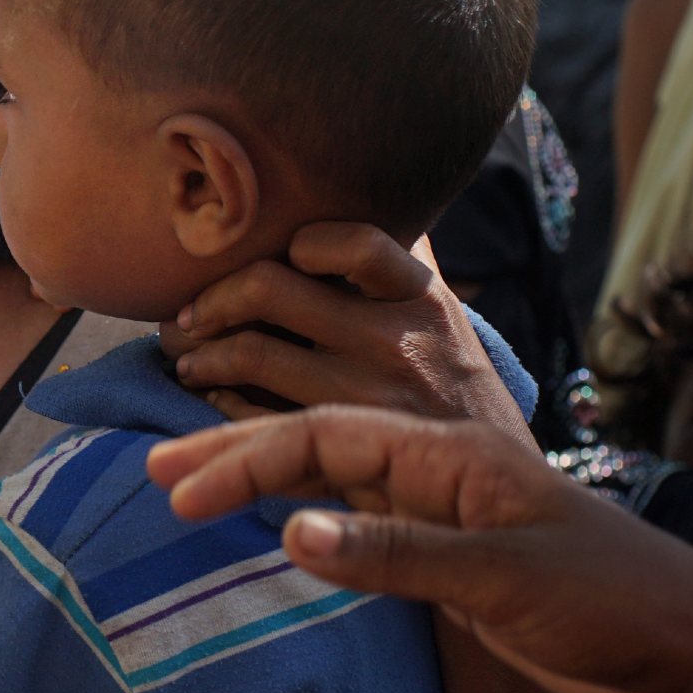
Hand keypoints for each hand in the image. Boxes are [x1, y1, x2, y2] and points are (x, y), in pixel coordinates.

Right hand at [150, 405, 692, 692]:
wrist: (686, 649)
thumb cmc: (610, 603)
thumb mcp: (501, 579)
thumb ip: (396, 553)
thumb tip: (290, 531)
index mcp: (445, 455)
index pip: (321, 437)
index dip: (244, 461)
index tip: (179, 495)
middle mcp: (434, 469)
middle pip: (314, 441)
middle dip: (231, 451)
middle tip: (153, 470)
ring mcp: (439, 508)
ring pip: (330, 474)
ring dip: (258, 474)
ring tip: (189, 482)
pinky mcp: (446, 551)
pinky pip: (355, 516)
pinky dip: (301, 511)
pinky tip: (269, 520)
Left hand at [160, 224, 527, 441]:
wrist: (504, 497)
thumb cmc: (452, 393)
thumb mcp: (443, 322)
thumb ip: (403, 265)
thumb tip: (372, 196)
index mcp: (421, 300)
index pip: (352, 241)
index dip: (301, 241)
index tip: (277, 258)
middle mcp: (397, 344)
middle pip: (269, 288)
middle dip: (212, 299)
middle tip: (189, 316)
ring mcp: (367, 400)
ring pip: (249, 354)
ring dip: (199, 355)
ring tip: (188, 360)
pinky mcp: (341, 455)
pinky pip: (252, 416)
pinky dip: (218, 403)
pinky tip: (213, 399)